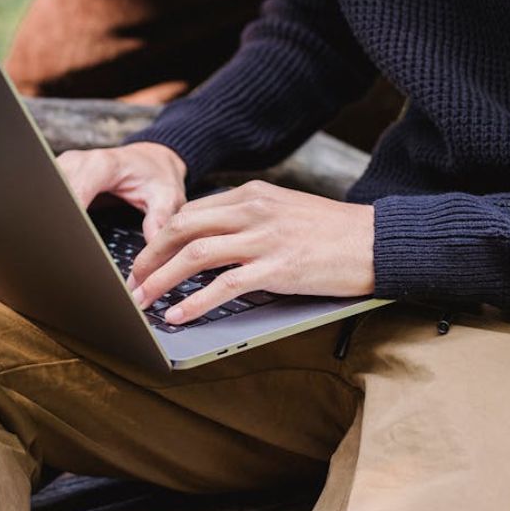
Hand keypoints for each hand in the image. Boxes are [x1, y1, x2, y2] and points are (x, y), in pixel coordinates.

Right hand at [55, 142, 187, 240]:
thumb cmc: (156, 175)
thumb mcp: (167, 196)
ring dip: (49, 218)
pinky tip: (55, 232)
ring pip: (44, 193)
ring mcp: (63, 167)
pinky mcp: (57, 176)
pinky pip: (47, 195)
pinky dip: (50, 213)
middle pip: (53, 193)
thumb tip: (153, 249)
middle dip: (55, 221)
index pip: (74, 192)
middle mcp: (77, 162)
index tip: (71, 241)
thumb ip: (160, 220)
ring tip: (56, 244)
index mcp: (102, 165)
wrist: (149, 159)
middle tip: (60, 252)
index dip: (69, 217)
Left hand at [128, 180, 374, 323]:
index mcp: (252, 194)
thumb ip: (250, 220)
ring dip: (161, 279)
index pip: (191, 211)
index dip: (160, 237)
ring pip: (195, 254)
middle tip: (131, 281)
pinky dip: (194, 302)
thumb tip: (213, 242)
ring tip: (142, 300)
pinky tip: (179, 315)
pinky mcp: (278, 267)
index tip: (146, 259)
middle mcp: (254, 210)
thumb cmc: (335, 233)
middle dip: (149, 256)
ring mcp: (265, 238)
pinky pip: (224, 285)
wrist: (378, 242)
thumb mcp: (286, 212)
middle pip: (182, 227)